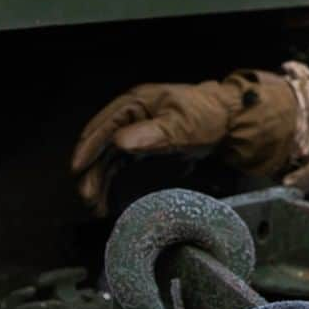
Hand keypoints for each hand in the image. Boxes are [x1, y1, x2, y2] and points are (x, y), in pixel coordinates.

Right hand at [70, 72, 297, 214]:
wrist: (231, 120)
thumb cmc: (207, 116)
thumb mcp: (182, 125)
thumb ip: (152, 134)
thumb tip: (119, 143)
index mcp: (137, 103)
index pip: (103, 127)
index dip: (87, 149)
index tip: (77, 171)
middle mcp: (133, 115)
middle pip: (102, 145)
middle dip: (91, 172)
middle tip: (88, 198)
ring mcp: (138, 130)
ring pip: (109, 157)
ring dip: (100, 180)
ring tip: (96, 205)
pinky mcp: (147, 144)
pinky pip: (122, 163)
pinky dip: (113, 180)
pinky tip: (109, 198)